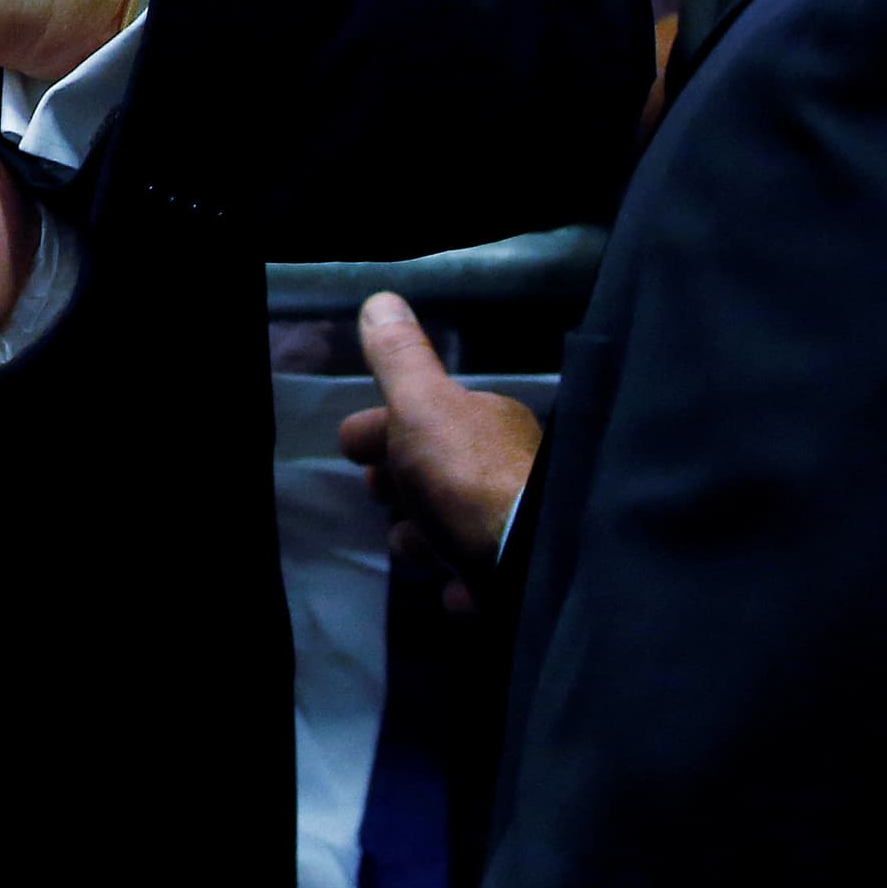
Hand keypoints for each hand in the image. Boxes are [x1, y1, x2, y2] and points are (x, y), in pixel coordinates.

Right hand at [335, 292, 542, 616]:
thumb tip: (381, 297)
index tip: (355, 454)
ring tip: (418, 548)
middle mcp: (506, 467)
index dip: (379, 433)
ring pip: (452, 528)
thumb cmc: (468, 476)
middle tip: (386, 501)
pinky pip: (478, 578)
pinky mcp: (517, 577)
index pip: (420, 419)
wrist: (531, 561)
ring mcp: (514, 526)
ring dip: (426, 538)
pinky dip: (462, 583)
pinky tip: (455, 590)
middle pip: (434, 473)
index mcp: (484, 421)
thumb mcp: (422, 405)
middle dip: (400, 487)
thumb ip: (400, 358)